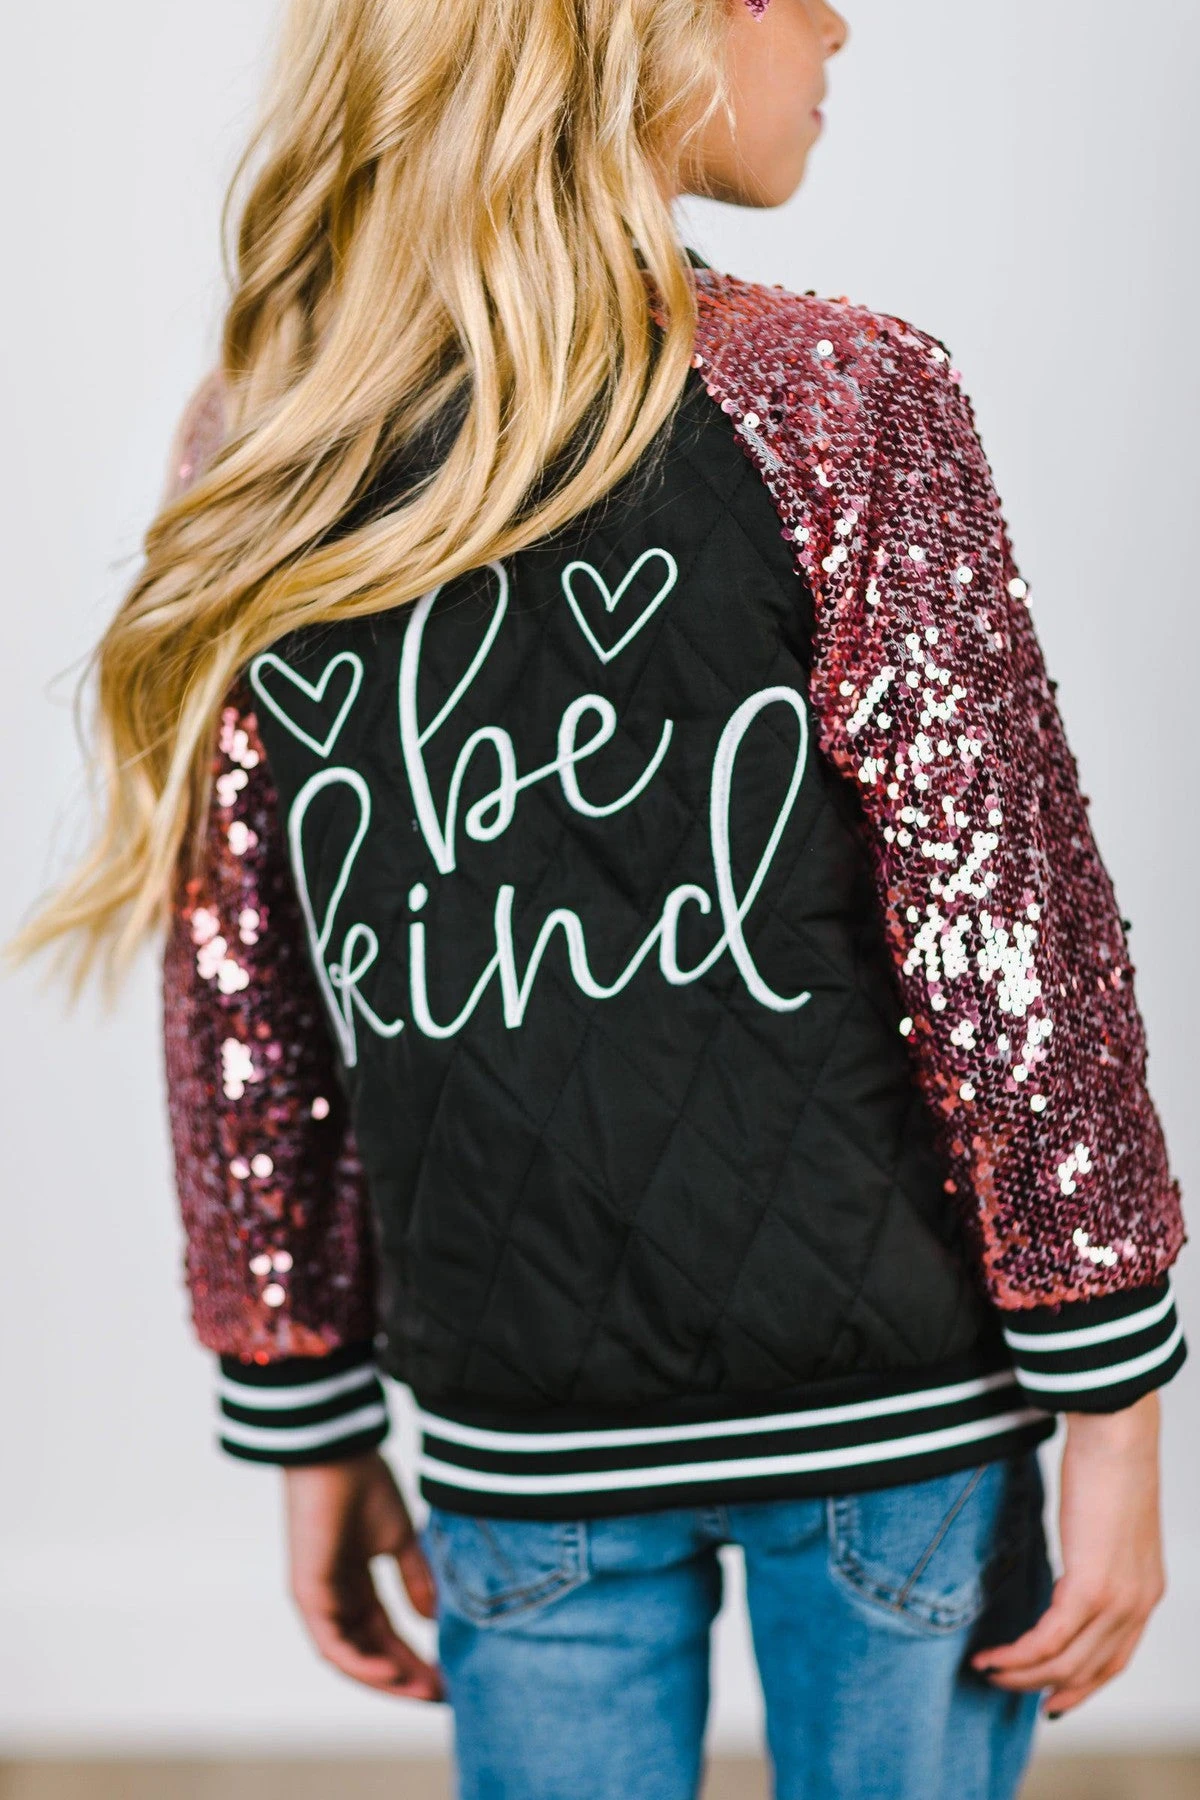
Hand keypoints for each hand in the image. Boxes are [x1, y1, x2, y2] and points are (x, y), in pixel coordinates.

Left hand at [283, 1449, 443, 1700]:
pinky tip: (392, 1673)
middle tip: (442, 1696)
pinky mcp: (308, 1595)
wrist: (336, 1456)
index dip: (415, 1658)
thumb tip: (432, 1620)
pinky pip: (333, 1644)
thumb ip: (415, 1579)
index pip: (385, 1635)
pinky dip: (361, 1663)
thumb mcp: (400, 1539)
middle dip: (406, 1677)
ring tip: (423, 1691)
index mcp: (355, 1585)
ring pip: (352, 1657)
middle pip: (371, 1653)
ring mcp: (320, 1600)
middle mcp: (336, 1599)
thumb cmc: (364, 1485)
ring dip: (387, 1679)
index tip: (448, 1677)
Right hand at [971, 1391, 1164, 1716]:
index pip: (1115, 1659)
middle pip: (1088, 1669)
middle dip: (1044, 1687)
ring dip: (1022, 1674)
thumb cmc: (1108, 1459)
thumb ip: (1093, 1552)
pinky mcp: (1091, 1588)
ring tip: (987, 1671)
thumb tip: (1068, 1560)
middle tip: (1006, 1688)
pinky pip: (1048, 1639)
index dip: (1083, 1686)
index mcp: (1145, 1591)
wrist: (1117, 1432)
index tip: (1052, 1699)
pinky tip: (991, 1656)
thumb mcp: (1105, 1520)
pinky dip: (1017, 1654)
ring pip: (1066, 1663)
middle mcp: (1138, 1605)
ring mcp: (1117, 1600)